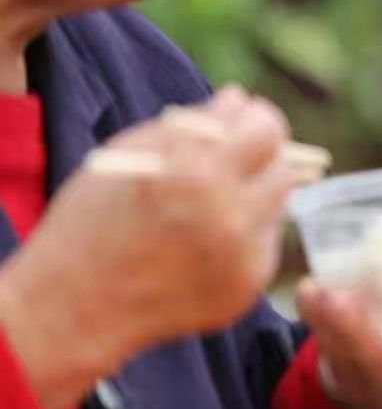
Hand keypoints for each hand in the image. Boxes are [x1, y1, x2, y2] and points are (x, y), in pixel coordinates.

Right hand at [0, 87, 294, 408]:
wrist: (70, 308)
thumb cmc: (92, 220)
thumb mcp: (129, 153)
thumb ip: (193, 123)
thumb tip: (238, 100)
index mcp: (196, 173)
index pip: (267, 130)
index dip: (257, 119)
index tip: (245, 120)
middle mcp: (229, 216)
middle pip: (283, 168)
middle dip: (262, 157)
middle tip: (238, 157)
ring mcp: (241, 257)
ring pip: (278, 205)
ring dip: (256, 194)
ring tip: (214, 200)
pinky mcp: (245, 288)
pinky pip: (262, 244)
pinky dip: (243, 235)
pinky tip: (204, 240)